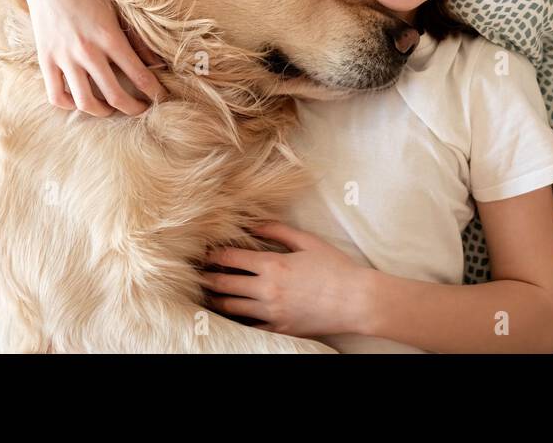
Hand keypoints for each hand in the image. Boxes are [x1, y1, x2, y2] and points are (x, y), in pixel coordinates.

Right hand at [20, 0, 169, 116]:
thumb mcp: (118, 9)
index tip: (162, 98)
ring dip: (103, 112)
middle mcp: (87, 51)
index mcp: (109, 36)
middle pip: (114, 96)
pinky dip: (69, 105)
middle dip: (134, 108)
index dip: (154, 92)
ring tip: (111, 108)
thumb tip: (157, 63)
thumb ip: (137, 38)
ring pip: (85, 102)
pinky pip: (56, 95)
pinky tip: (80, 100)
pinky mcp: (45, 60)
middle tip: (141, 109)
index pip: (139, 75)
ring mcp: (63, 57)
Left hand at [196, 222, 373, 338]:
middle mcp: (267, 290)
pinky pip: (249, 327)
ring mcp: (271, 313)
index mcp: (273, 265)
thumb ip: (279, 231)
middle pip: (225, 283)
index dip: (214, 254)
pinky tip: (230, 315)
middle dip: (207, 277)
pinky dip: (237, 320)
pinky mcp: (279, 329)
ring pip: (232, 307)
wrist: (356, 301)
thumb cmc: (336, 268)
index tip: (204, 252)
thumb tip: (255, 224)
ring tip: (208, 294)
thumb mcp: (308, 242)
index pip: (231, 258)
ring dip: (216, 299)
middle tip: (196, 274)